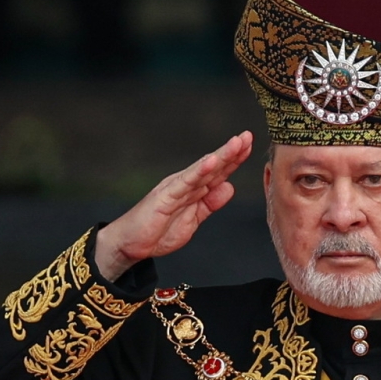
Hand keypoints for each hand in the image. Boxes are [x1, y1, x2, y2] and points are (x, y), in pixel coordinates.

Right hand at [95, 131, 252, 280]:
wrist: (130, 244)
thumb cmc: (158, 230)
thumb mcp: (193, 219)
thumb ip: (210, 204)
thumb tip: (229, 187)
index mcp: (194, 190)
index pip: (218, 173)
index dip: (234, 160)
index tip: (249, 146)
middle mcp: (186, 184)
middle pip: (213, 166)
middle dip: (232, 152)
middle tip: (247, 136)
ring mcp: (176, 188)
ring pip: (202, 169)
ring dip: (220, 156)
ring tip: (236, 143)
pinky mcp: (165, 196)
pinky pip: (185, 182)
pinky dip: (199, 171)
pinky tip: (212, 161)